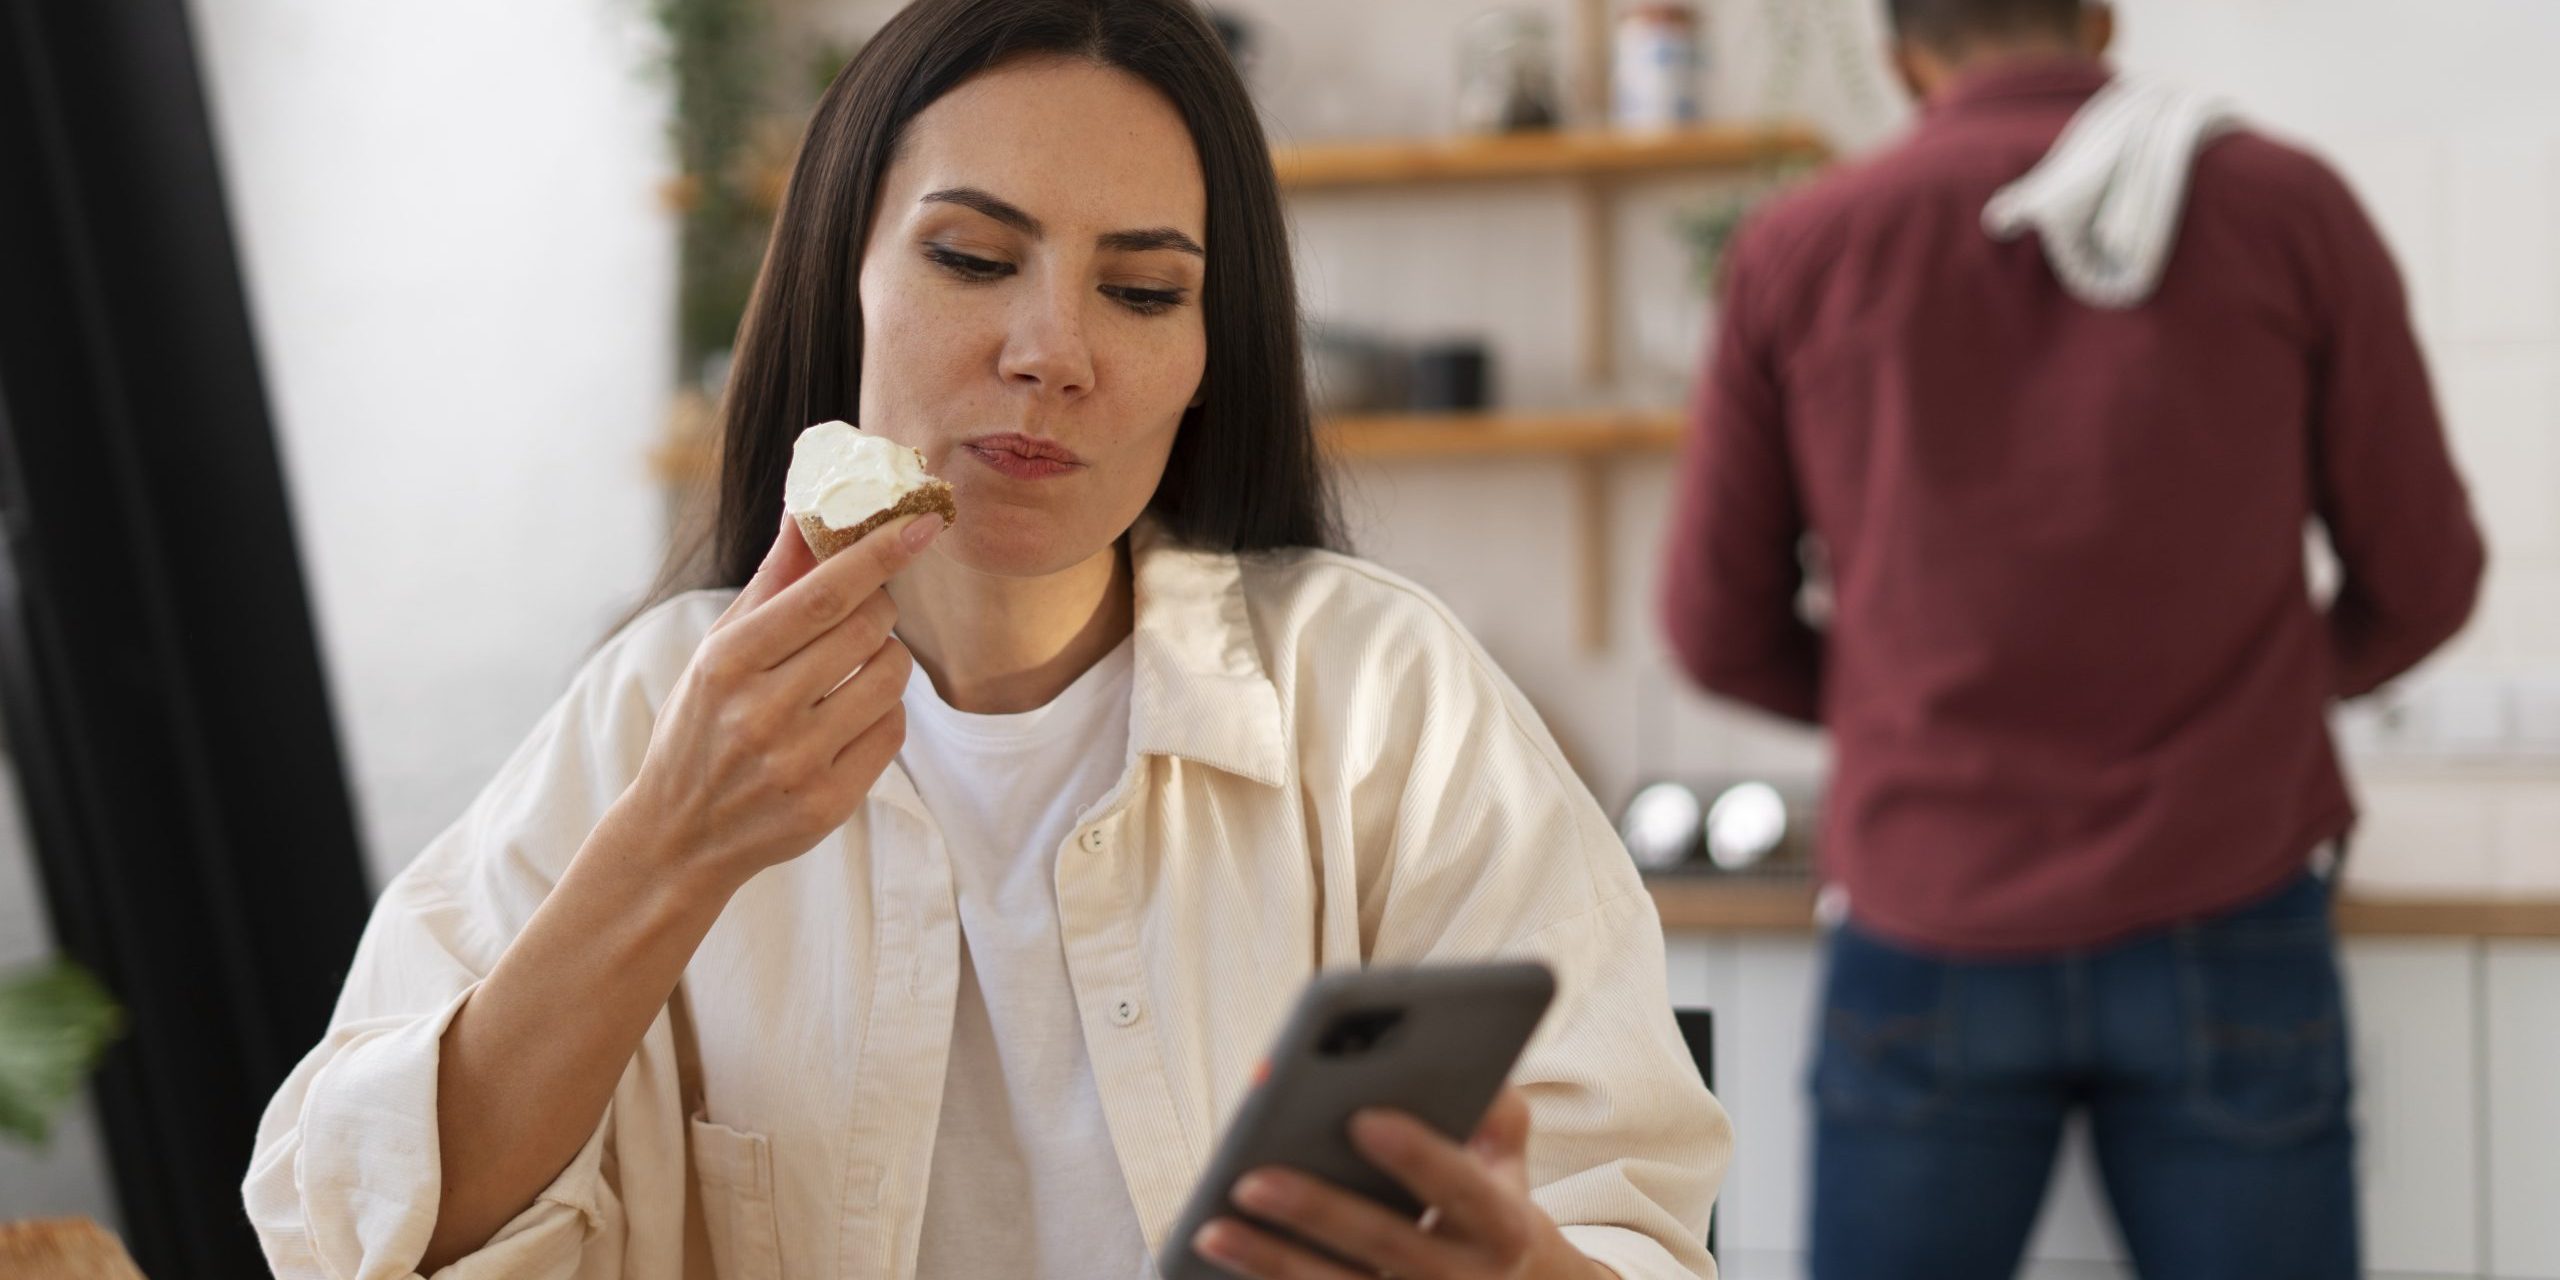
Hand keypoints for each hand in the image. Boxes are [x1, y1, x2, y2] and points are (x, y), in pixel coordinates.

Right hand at [610, 509, 942, 890]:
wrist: (680, 833)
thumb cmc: (702, 724)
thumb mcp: (720, 648)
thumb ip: (772, 580)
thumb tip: (808, 506)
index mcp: (728, 662)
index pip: (823, 594)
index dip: (878, 554)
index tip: (921, 523)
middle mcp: (761, 712)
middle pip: (866, 630)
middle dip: (879, 611)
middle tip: (862, 616)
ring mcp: (797, 761)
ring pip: (889, 678)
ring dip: (885, 662)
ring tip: (851, 672)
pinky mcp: (828, 802)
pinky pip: (893, 731)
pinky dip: (884, 713)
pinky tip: (850, 719)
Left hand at [1194, 1087, 1611, 1279]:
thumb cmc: (1493, 1216)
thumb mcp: (1509, 1169)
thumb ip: (1496, 1117)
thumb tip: (1473, 1069)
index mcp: (1502, 1226)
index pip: (1460, 1187)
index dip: (1417, 1155)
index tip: (1364, 1117)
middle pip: (1384, 1244)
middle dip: (1316, 1211)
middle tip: (1250, 1179)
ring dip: (1273, 1264)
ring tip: (1213, 1230)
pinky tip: (1222, 1267)